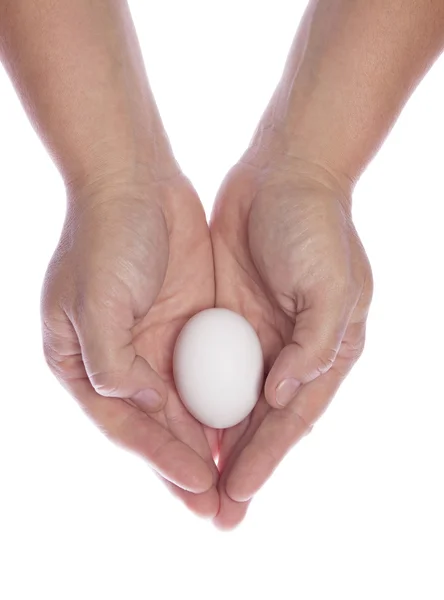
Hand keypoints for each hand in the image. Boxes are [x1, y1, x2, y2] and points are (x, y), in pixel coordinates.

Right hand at [42, 173, 218, 517]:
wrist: (136, 181)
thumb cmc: (106, 236)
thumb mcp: (93, 299)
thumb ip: (109, 360)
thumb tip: (144, 403)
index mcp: (82, 364)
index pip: (126, 424)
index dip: (161, 459)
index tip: (199, 486)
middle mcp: (118, 362)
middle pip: (156, 429)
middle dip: (187, 469)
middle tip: (220, 511)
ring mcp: (153, 345)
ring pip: (185, 409)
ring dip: (209, 447)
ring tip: (236, 487)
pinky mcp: (185, 327)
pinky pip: (207, 376)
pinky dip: (223, 406)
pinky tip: (245, 432)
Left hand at [210, 153, 372, 527]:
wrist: (282, 173)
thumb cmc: (315, 225)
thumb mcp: (333, 283)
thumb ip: (315, 345)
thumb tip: (282, 397)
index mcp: (323, 351)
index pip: (293, 419)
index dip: (267, 458)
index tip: (238, 493)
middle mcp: (290, 352)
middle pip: (263, 423)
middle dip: (242, 467)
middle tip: (217, 515)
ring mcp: (257, 337)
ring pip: (234, 404)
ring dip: (218, 445)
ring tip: (195, 486)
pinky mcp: (227, 318)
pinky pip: (211, 369)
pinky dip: (199, 402)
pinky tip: (181, 429)